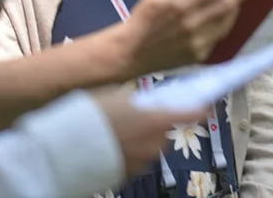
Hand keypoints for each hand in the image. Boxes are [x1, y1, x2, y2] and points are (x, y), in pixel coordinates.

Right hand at [93, 88, 208, 177]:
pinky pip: (135, 162)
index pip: (189, 115)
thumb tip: (142, 102)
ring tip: (119, 134)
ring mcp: (141, 163)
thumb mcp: (115, 96)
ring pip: (150, 149)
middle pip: (165, 134)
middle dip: (157, 126)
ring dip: (143, 142)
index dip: (200, 110)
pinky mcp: (126, 176)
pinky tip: (110, 147)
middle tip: (138, 118)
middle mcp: (154, 144)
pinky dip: (130, 155)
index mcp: (156, 121)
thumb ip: (136, 100)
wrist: (65, 150)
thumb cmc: (92, 115)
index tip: (208, 107)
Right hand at [118, 0, 256, 76]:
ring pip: (227, 22)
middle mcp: (192, 24)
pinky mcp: (200, 55)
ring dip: (234, 8)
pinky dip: (224, 24)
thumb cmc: (143, 18)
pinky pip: (219, 36)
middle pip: (227, 6)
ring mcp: (198, 42)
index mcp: (180, 6)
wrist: (129, 52)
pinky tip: (224, 16)